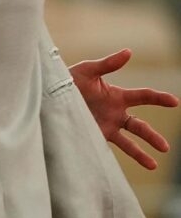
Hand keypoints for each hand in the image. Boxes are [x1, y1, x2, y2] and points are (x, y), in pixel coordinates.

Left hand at [70, 48, 177, 169]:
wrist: (49, 95)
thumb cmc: (69, 79)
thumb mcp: (88, 70)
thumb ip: (108, 64)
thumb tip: (129, 52)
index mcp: (117, 96)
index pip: (144, 97)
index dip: (159, 98)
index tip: (174, 102)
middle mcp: (115, 113)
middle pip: (140, 126)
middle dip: (152, 137)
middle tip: (165, 147)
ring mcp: (107, 126)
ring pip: (129, 141)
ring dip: (141, 153)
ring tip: (154, 165)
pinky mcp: (95, 135)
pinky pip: (111, 148)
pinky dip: (119, 156)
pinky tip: (124, 164)